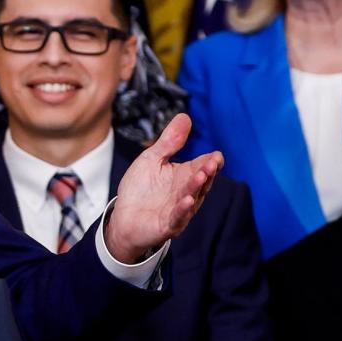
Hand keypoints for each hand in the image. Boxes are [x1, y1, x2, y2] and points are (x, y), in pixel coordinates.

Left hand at [105, 113, 222, 262]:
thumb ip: (169, 142)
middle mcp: (186, 192)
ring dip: (196, 187)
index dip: (211, 161)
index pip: (202, 165)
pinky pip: (178, 216)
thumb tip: (185, 116)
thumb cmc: (141, 189)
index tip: (216, 155)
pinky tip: (188, 200)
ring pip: (192, 197)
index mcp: (184, 175)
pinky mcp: (168, 224)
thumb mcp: (152, 160)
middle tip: (212, 162)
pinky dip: (183, 209)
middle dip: (207, 172)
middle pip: (200, 181)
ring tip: (200, 176)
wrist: (125, 218)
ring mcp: (179, 209)